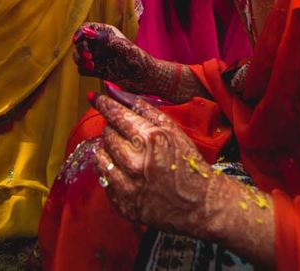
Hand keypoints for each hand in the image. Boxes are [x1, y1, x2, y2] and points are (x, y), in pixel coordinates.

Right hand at [73, 23, 204, 101]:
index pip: (85, 28)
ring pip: (79, 57)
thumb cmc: (136, 57)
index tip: (77, 41)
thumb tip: (85, 30)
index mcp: (105, 33)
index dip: (79, 34)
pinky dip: (84, 70)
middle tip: (89, 56)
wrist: (145, 77)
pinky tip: (94, 71)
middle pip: (80, 43)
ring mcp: (99, 58)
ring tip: (92, 65)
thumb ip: (101, 37)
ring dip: (81, 60)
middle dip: (80, 49)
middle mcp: (100, 44)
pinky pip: (83, 69)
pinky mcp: (98, 71)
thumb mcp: (119, 45)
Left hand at [92, 95, 273, 262]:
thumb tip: (120, 94)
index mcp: (150, 140)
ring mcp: (128, 186)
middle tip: (125, 134)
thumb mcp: (173, 130)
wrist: (201, 205)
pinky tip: (125, 171)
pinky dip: (111, 172)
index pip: (116, 116)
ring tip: (124, 152)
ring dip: (108, 150)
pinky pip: (104, 180)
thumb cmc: (188, 164)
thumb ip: (145, 109)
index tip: (97, 99)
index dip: (104, 104)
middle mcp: (136, 163)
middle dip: (113, 130)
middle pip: (107, 134)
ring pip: (100, 157)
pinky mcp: (124, 205)